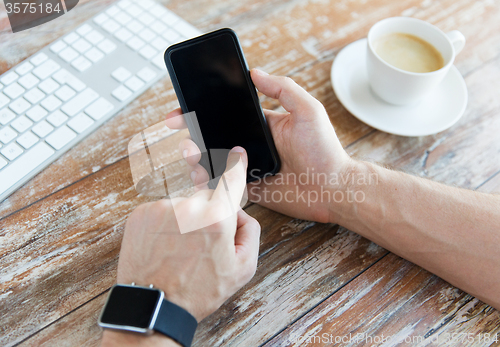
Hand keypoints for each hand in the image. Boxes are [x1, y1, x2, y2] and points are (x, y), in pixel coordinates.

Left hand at [115, 147, 259, 322]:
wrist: (155, 305)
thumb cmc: (198, 290)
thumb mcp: (242, 268)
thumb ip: (250, 231)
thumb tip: (240, 212)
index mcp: (217, 219)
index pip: (231, 180)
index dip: (236, 165)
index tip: (237, 154)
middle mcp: (188, 207)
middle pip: (207, 195)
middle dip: (210, 212)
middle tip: (204, 241)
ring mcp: (161, 208)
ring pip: (183, 203)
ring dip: (186, 219)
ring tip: (180, 249)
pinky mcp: (140, 213)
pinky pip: (162, 209)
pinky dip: (166, 222)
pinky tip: (165, 245)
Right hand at [166, 69, 352, 223]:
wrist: (333, 190)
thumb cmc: (325, 150)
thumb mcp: (308, 111)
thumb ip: (283, 89)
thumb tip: (255, 72)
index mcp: (260, 125)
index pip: (225, 113)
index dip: (202, 110)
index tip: (182, 108)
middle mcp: (250, 145)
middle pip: (212, 137)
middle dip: (191, 134)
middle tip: (179, 132)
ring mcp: (247, 168)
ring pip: (212, 162)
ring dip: (195, 157)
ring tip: (190, 154)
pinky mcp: (247, 190)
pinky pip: (222, 186)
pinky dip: (207, 182)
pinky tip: (200, 176)